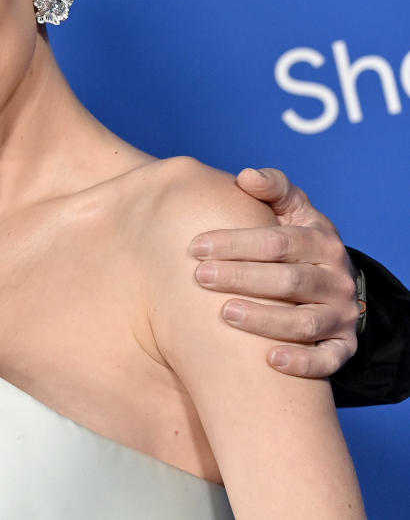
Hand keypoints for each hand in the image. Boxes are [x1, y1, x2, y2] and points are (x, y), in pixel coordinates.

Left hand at [189, 167, 358, 377]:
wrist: (332, 282)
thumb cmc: (297, 242)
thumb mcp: (291, 210)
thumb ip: (273, 189)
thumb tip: (246, 176)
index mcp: (321, 241)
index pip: (277, 242)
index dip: (235, 242)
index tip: (195, 247)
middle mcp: (336, 278)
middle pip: (289, 281)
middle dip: (241, 278)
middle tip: (200, 277)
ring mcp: (341, 314)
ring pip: (306, 322)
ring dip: (264, 319)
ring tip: (225, 314)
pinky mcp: (343, 346)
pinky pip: (328, 360)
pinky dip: (303, 362)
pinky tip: (271, 361)